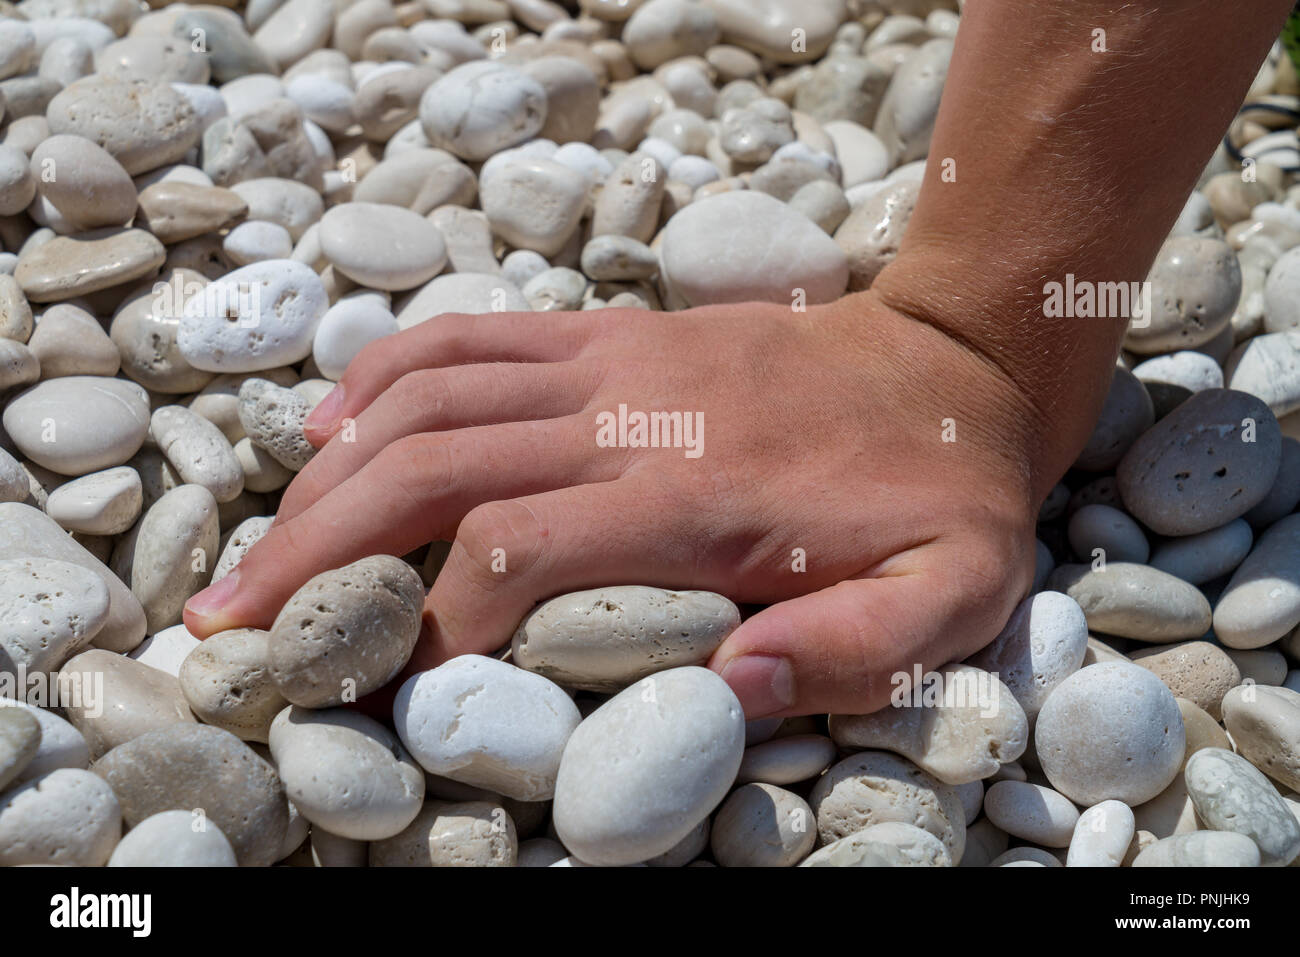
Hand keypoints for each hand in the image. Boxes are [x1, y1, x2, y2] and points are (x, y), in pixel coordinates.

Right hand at [184, 289, 1049, 716]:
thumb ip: (854, 648)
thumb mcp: (948, 595)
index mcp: (695, 496)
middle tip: (232, 626)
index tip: (380, 688)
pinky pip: (471, 334)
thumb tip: (729, 687)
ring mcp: (610, 361)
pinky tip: (330, 423)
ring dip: (324, 469)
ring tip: (255, 549)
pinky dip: (385, 372)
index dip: (429, 621)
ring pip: (428, 394)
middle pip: (431, 466)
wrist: (953, 365)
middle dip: (318, 549)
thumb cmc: (942, 496)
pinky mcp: (608, 334)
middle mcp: (630, 416)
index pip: (512, 546)